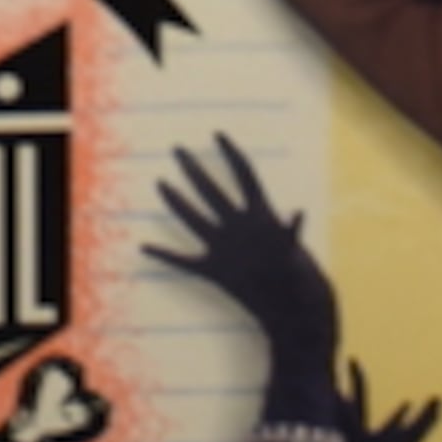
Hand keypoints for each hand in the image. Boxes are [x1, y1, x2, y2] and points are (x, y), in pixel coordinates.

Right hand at [146, 131, 343, 369]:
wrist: (291, 307)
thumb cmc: (297, 278)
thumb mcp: (294, 253)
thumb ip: (291, 234)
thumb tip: (298, 215)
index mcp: (259, 216)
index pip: (245, 176)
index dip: (232, 154)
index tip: (218, 134)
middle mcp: (238, 226)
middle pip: (213, 190)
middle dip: (195, 170)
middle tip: (177, 149)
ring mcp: (225, 246)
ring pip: (195, 219)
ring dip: (178, 203)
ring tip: (161, 184)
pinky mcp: (214, 271)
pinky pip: (184, 261)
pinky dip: (164, 256)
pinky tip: (144, 248)